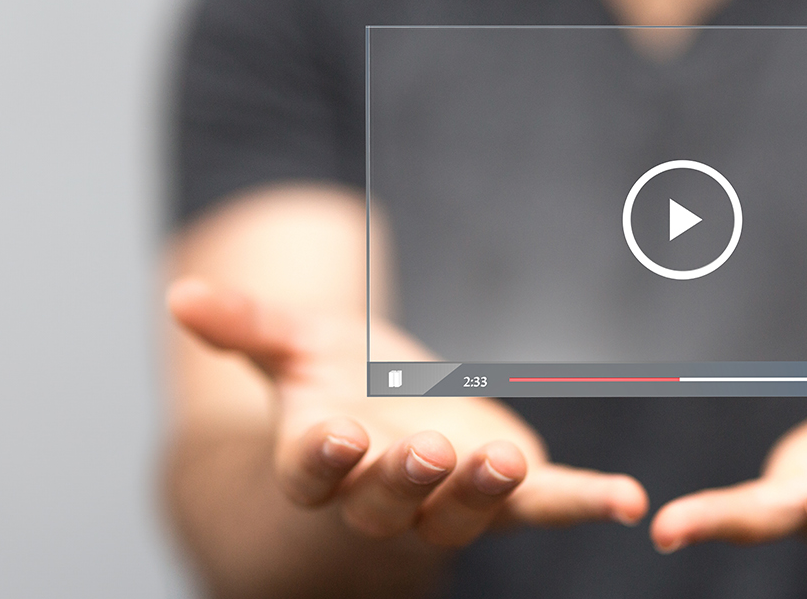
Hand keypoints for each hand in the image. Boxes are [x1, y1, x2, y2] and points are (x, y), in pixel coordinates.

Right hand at [167, 278, 647, 548]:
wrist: (385, 422)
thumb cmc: (333, 381)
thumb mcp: (290, 345)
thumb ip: (243, 325)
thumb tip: (179, 294)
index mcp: (324, 457)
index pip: (315, 469)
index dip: (327, 458)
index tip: (341, 434)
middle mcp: (382, 495)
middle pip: (390, 501)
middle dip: (410, 479)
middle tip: (429, 451)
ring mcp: (447, 503)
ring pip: (464, 513)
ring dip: (485, 492)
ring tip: (506, 462)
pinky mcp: (507, 497)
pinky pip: (546, 507)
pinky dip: (586, 505)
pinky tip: (627, 503)